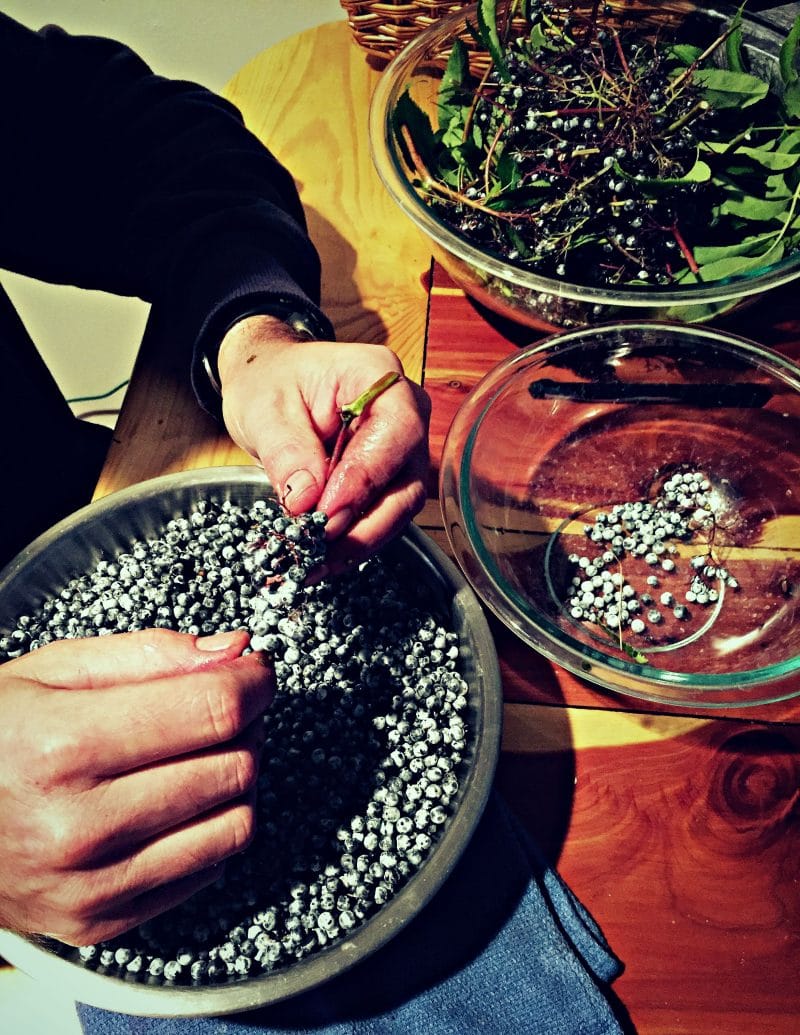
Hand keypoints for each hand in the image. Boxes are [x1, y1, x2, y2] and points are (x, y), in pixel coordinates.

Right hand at [0, 628, 272, 944]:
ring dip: (235, 780)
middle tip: (218, 707)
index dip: (253, 681)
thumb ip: (150, 654)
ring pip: (235, 824)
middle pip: (233, 766)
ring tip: (198, 755)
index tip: (255, 670)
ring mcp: (92, 885)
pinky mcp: (102, 921)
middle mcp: (79, 826)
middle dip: (244, 725)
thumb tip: (233, 649)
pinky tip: (174, 804)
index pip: (213, 711)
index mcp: (64, 746)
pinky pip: (208, 871)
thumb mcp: (54, 670)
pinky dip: (210, 829)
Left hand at [217, 315, 430, 569]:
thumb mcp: (264, 408)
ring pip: (397, 508)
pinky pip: (378, 517)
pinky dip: (348, 542)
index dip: (366, 477)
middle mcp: (405, 414)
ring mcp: (401, 450)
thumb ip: (287, 451)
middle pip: (406, 480)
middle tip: (320, 552)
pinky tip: (317, 560)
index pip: (396, 431)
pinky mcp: (386, 480)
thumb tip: (306, 501)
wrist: (269, 383)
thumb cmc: (270, 381)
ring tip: (312, 565)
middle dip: (366, 525)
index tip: (327, 513)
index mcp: (379, 376)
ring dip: (357, 542)